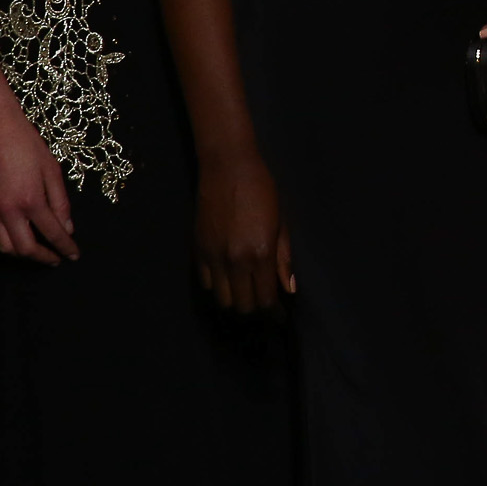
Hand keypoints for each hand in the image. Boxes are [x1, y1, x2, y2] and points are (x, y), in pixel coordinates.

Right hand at [0, 108, 77, 263]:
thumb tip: (67, 228)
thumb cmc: (27, 146)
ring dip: (22, 253)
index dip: (65, 247)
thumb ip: (60, 203)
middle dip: (43, 258)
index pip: (52, 233)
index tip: (74, 255)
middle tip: (56, 258)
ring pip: (4, 247)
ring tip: (37, 249)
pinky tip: (15, 237)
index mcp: (31, 201)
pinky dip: (3, 242)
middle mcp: (8, 211)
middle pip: (25, 249)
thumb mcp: (53, 171)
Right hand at [191, 152, 293, 310]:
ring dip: (236, 301)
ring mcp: (213, 258)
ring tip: (247, 293)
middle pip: (243, 305)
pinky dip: (218, 287)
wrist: (227, 168)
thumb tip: (289, 289)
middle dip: (256, 309)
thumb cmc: (263, 191)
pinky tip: (229, 279)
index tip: (281, 316)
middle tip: (265, 303)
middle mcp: (235, 261)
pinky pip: (206, 283)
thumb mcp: (281, 223)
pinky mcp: (197, 251)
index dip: (275, 313)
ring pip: (222, 299)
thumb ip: (284, 259)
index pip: (266, 299)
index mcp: (260, 253)